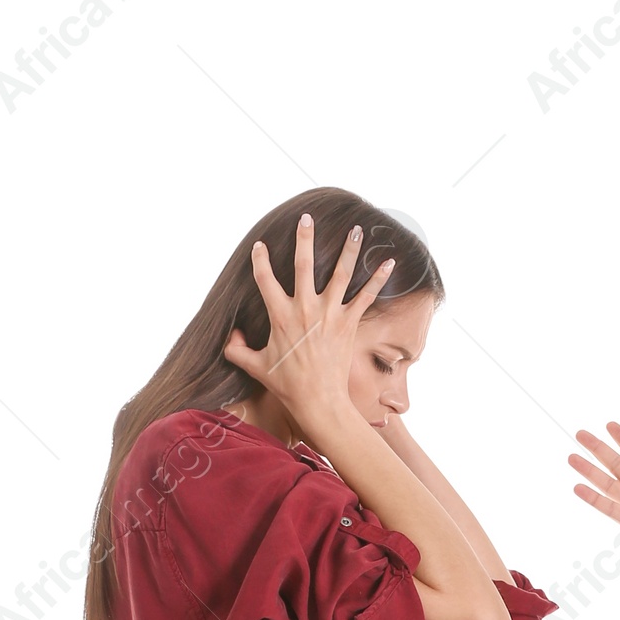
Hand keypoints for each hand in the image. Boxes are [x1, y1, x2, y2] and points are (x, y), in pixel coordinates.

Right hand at [223, 214, 394, 437]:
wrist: (318, 402)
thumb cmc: (287, 385)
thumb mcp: (256, 367)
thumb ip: (237, 349)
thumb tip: (230, 337)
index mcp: (280, 315)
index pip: (265, 279)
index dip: (261, 260)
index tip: (261, 246)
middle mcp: (305, 309)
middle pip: (304, 265)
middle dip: (305, 239)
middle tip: (307, 218)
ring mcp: (329, 315)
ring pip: (340, 274)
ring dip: (348, 250)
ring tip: (354, 229)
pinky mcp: (348, 324)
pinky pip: (366, 297)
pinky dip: (377, 280)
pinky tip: (389, 263)